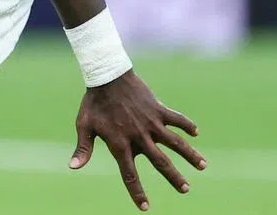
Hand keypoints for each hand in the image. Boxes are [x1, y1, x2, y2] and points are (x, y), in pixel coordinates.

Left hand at [70, 71, 205, 210]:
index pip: (129, 174)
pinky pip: (176, 118)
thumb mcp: (84, 125)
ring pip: (175, 142)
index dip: (136, 192)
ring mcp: (151, 122)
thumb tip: (73, 167)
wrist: (107, 75)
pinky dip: (186, 124)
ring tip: (204, 166)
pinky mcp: (158, 109)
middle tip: (185, 190)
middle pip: (160, 162)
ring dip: (190, 154)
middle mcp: (139, 136)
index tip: (145, 208)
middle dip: (174, 177)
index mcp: (120, 143)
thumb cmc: (94, 103)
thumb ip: (83, 148)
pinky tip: (196, 132)